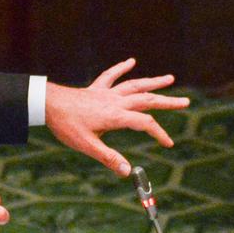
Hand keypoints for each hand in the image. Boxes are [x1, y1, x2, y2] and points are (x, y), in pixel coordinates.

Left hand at [44, 57, 189, 176]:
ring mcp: (105, 93)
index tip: (168, 144)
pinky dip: (122, 68)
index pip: (145, 124)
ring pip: (134, 85)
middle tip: (186, 102)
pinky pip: (111, 76)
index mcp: (115, 116)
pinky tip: (131, 61)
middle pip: (146, 100)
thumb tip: (127, 171)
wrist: (47, 103)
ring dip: (152, 82)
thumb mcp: (87, 145)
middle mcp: (114, 101)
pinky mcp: (95, 88)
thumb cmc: (65, 125)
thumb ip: (108, 157)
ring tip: (170, 78)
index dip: (160, 134)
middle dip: (167, 102)